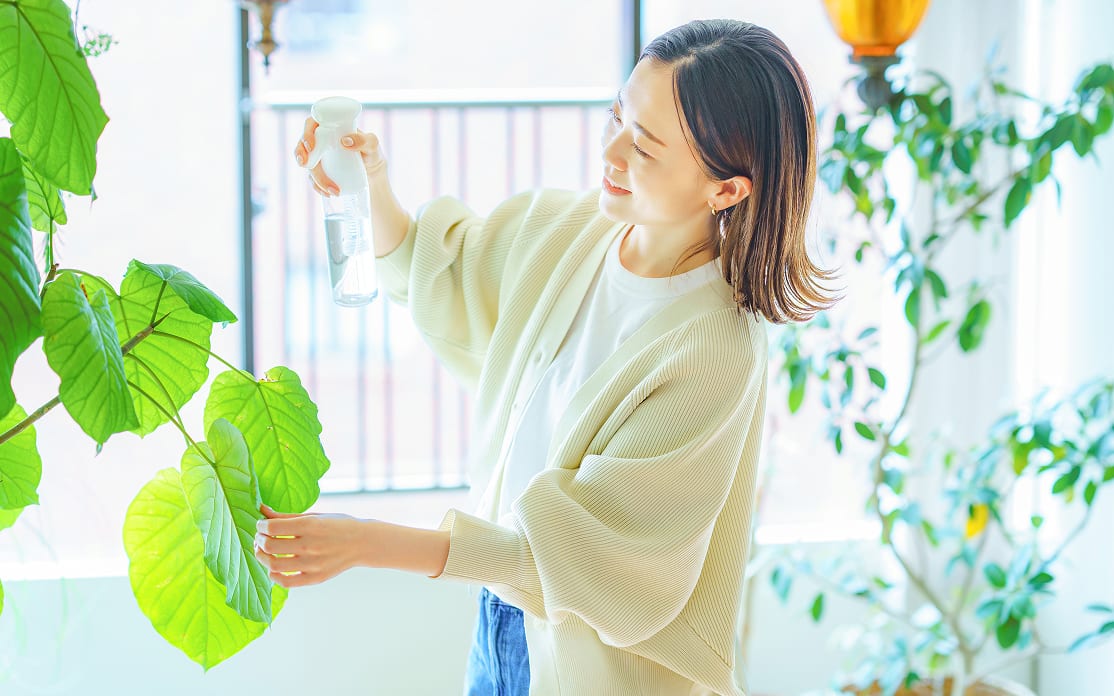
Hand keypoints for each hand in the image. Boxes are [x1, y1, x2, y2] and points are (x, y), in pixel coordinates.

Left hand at [254, 503, 370, 587]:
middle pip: (270, 546)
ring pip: (274, 565)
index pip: (272, 528)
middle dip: (259, 540)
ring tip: (263, 551)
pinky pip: (286, 582)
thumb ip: (286, 516)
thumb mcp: (315, 515)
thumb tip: (261, 510)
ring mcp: (313, 564)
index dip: (261, 526)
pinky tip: (273, 567)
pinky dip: (274, 575)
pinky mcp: (315, 578)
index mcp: (311, 525)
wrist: (363, 542)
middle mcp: (311, 545)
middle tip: (260, 537)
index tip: (261, 524)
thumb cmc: (337, 525)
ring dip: (262, 557)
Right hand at [292, 117, 385, 197]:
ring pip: (306, 164)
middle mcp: (320, 140)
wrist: (372, 172)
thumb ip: (364, 140)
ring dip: (314, 177)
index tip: (311, 146)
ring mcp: (318, 157)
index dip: (306, 133)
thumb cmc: (371, 152)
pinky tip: (327, 193)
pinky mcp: (320, 171)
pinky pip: (312, 179)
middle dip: (300, 155)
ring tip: (328, 189)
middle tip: (306, 165)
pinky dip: (317, 187)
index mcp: (329, 127)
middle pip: (302, 144)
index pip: (311, 124)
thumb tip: (345, 141)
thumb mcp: (372, 144)